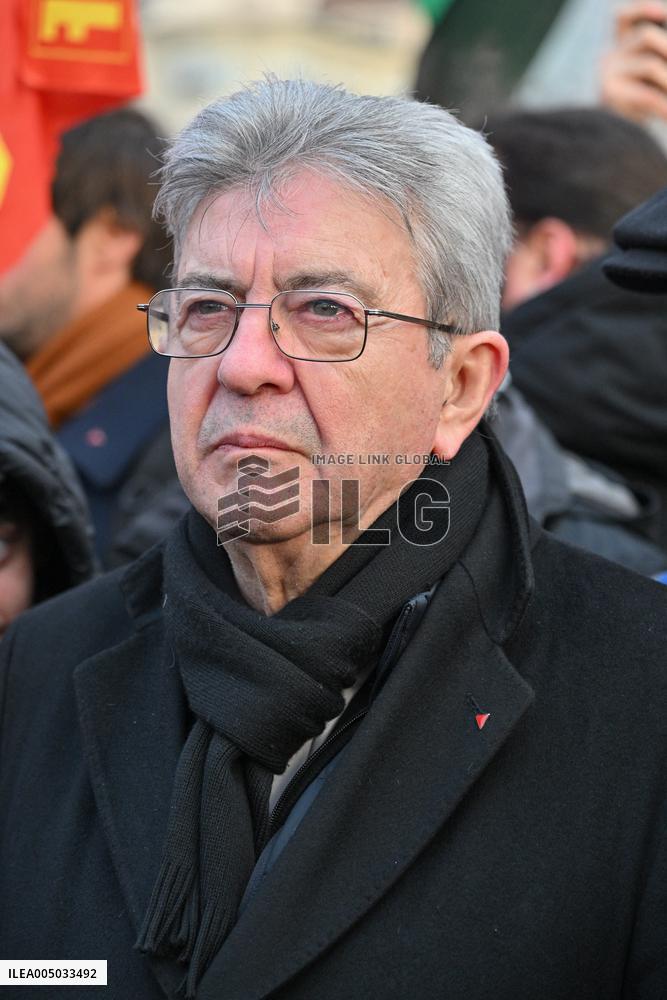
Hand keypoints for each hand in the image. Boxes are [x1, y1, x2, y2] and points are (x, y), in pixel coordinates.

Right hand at [600, 1, 666, 120]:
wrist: (607, 145)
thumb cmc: (634, 110)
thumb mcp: (646, 78)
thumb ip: (653, 56)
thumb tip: (664, 50)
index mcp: (617, 50)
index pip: (622, 18)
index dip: (641, 10)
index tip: (661, 12)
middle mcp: (608, 58)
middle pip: (646, 35)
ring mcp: (606, 76)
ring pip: (651, 65)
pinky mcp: (609, 96)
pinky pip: (646, 95)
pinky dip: (663, 107)